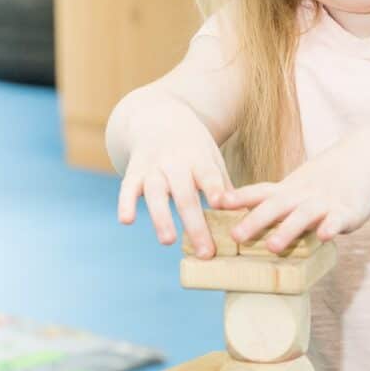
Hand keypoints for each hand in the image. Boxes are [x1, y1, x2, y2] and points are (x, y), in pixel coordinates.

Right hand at [117, 96, 233, 259]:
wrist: (159, 117)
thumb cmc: (192, 145)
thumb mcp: (211, 155)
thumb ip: (223, 184)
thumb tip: (243, 214)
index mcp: (199, 158)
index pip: (208, 174)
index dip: (213, 187)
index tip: (220, 204)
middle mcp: (175, 162)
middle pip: (185, 195)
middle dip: (195, 224)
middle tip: (207, 252)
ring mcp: (153, 167)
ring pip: (156, 194)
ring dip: (162, 218)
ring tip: (169, 241)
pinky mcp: (134, 172)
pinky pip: (127, 188)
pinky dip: (126, 203)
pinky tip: (127, 220)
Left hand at [219, 129, 369, 253]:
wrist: (367, 159)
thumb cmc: (328, 178)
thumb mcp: (299, 186)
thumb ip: (276, 201)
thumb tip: (244, 222)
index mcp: (289, 190)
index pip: (260, 192)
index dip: (239, 197)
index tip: (216, 202)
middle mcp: (303, 195)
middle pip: (276, 206)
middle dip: (255, 221)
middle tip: (235, 236)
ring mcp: (325, 202)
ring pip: (303, 215)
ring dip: (287, 230)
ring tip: (272, 246)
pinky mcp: (348, 210)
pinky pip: (338, 219)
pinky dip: (331, 226)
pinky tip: (324, 235)